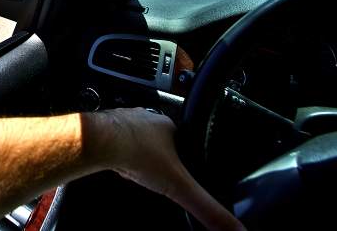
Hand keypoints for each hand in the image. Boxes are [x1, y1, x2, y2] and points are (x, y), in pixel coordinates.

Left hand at [86, 108, 245, 230]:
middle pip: (158, 138)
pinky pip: (115, 139)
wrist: (101, 142)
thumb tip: (235, 227)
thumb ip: (206, 207)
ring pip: (135, 137)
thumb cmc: (138, 153)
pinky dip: (119, 152)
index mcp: (169, 124)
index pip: (183, 140)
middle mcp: (146, 117)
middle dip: (159, 155)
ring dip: (137, 152)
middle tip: (159, 173)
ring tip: (139, 170)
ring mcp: (123, 120)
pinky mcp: (104, 127)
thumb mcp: (180, 187)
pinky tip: (119, 164)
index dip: (184, 158)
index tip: (182, 172)